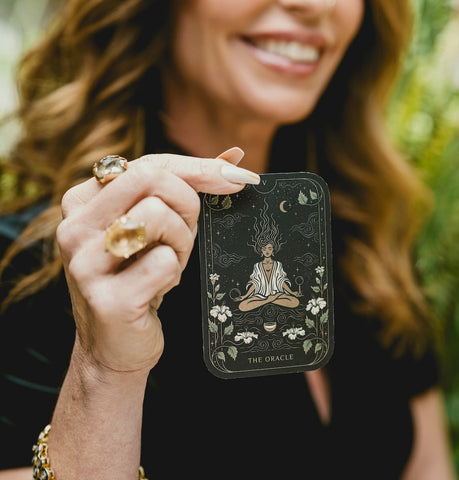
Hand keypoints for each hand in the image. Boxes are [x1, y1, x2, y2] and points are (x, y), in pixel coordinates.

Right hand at [56, 148, 254, 374]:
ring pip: (159, 216)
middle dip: (187, 204)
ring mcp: (85, 264)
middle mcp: (74, 226)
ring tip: (169, 263)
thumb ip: (184, 188)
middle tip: (185, 234)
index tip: (236, 176)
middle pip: (152, 179)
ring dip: (180, 243)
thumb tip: (233, 159)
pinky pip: (164, 262)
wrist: (115, 345)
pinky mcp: (107, 299)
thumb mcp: (154, 226)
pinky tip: (159, 288)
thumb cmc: (139, 275)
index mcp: (82, 201)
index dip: (198, 168)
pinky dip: (174, 274)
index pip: (147, 164)